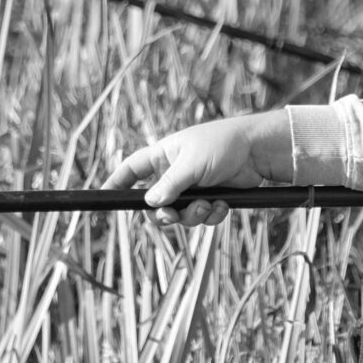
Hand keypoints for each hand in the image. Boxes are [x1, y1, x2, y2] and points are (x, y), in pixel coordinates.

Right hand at [99, 113, 289, 227]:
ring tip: (208, 205)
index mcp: (163, 156)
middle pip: (154, 204)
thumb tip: (149, 204)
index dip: (117, 183)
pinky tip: (223, 206)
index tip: (104, 196)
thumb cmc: (223, 144)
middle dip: (164, 215)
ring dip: (193, 217)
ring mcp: (193, 188)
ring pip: (179, 216)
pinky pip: (201, 218)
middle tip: (172, 217)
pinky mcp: (211, 199)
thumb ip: (170, 185)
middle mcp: (174, 173)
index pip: (132, 170)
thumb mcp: (192, 163)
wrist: (259, 151)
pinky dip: (211, 216)